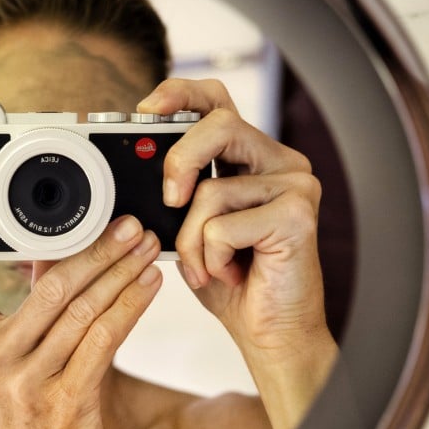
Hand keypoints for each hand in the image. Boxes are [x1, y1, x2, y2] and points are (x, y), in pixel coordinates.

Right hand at [0, 201, 162, 428]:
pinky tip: (150, 285)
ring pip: (81, 310)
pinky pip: (103, 341)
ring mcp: (27, 382)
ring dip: (121, 273)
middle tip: (128, 224)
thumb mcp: (22, 363)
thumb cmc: (37, 418)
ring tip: (147, 248)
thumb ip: (37, 311)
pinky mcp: (65, 402)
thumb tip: (58, 255)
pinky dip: (130, 306)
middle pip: (48, 287)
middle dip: (95, 249)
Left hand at [139, 79, 336, 428]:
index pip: (217, 102)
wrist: (269, 334)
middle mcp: (280, 163)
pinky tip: (232, 273)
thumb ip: (172, 193)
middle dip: (180, 160)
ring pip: (214, 188)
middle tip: (169, 200)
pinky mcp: (298, 214)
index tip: (145, 111)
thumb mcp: (186, 228)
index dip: (180, 94)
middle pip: (220, 123)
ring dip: (193, 238)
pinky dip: (212, 256)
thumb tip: (129, 166)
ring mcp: (295, 185)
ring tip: (207, 265)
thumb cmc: (230, 282)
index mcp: (252, 158)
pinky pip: (225, 224)